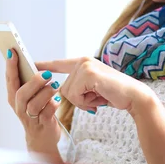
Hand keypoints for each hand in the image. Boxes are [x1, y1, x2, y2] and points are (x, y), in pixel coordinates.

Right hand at [5, 49, 60, 156]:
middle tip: (46, 73)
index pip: (10, 79)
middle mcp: (19, 107)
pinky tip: (57, 99)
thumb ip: (29, 82)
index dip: (10, 65)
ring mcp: (30, 118)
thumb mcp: (30, 96)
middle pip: (20, 93)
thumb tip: (32, 62)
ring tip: (54, 85)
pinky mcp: (42, 125)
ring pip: (33, 104)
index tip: (13, 51)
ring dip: (45, 92)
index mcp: (14, 97)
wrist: (42, 139)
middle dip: (33, 82)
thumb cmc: (36, 112)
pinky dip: (53, 104)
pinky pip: (47, 113)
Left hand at [36, 57, 154, 115]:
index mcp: (83, 63)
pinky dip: (85, 102)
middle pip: (63, 88)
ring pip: (68, 93)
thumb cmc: (114, 94)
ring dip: (83, 101)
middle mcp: (82, 61)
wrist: (133, 97)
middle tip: (96, 98)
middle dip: (78, 99)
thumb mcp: (91, 90)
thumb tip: (60, 93)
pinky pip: (75, 95)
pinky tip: (98, 98)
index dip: (45, 65)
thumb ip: (77, 87)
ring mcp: (85, 66)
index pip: (59, 64)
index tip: (31, 64)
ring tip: (98, 97)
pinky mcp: (88, 74)